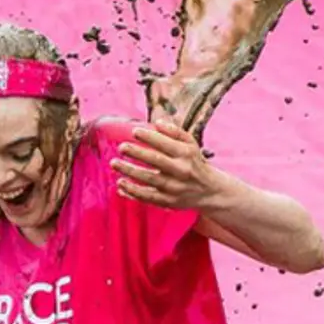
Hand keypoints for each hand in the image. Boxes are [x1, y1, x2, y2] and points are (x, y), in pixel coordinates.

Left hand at [110, 122, 228, 210]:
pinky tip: (120, 184)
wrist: (209, 191)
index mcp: (186, 154)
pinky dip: (132, 191)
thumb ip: (175, 132)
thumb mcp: (191, 144)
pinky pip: (147, 197)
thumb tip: (157, 123)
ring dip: (130, 171)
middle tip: (121, 147)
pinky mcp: (168, 201)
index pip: (166, 144)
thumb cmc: (194, 162)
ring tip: (114, 163)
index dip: (150, 137)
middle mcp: (181, 171)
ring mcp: (174, 188)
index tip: (134, 131)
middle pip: (156, 161)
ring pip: (149, 179)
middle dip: (137, 153)